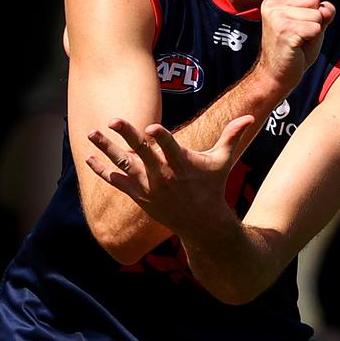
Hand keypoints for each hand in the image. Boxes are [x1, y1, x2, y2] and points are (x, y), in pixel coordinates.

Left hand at [85, 115, 253, 235]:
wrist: (202, 224)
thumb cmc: (212, 187)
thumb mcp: (223, 161)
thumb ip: (232, 136)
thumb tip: (250, 116)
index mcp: (182, 164)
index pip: (169, 147)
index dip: (160, 137)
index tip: (149, 128)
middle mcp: (164, 175)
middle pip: (142, 153)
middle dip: (127, 136)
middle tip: (113, 119)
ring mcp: (149, 186)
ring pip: (124, 165)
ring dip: (106, 150)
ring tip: (91, 133)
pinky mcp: (140, 196)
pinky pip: (118, 182)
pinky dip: (103, 171)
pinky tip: (89, 159)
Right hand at [258, 0, 334, 90]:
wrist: (276, 76)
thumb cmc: (296, 50)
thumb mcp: (314, 24)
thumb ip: (324, 11)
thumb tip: (326, 8)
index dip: (315, 8)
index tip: (300, 24)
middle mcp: (272, 2)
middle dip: (315, 18)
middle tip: (300, 34)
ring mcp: (276, 15)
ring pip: (317, 14)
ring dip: (313, 31)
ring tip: (298, 41)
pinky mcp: (283, 29)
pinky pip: (316, 28)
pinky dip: (312, 40)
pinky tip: (296, 47)